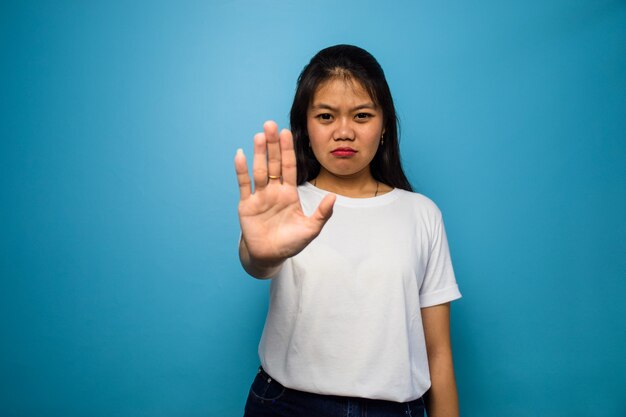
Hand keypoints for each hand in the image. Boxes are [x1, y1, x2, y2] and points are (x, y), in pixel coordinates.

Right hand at [234, 121, 335, 276]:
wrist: (270, 256)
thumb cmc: (291, 242)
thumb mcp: (311, 229)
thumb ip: (322, 214)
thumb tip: (334, 197)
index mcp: (289, 193)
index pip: (289, 167)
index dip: (288, 150)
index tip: (287, 133)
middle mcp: (274, 191)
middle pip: (274, 163)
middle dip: (273, 145)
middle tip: (270, 124)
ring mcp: (260, 196)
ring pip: (259, 170)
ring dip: (259, 153)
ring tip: (259, 135)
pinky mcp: (246, 205)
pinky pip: (244, 184)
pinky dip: (242, 170)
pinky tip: (241, 154)